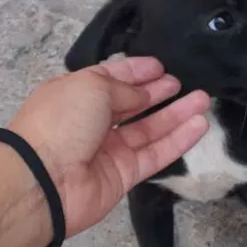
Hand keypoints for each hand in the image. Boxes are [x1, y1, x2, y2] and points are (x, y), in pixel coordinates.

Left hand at [9, 58, 209, 235]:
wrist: (42, 181)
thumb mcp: (91, 87)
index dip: (135, 72)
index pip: (110, 78)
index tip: (160, 65)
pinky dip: (178, 140)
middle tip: (183, 82)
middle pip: (132, 104)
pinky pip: (156, 154)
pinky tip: (199, 126)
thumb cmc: (60, 122)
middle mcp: (92, 121)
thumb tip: (142, 96)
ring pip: (149, 129)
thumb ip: (123, 88)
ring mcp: (109, 150)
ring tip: (204, 99)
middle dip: (158, 92)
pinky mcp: (124, 175)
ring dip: (176, 114)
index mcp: (76, 94)